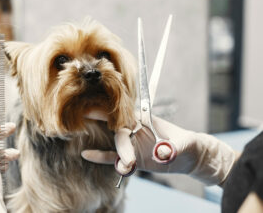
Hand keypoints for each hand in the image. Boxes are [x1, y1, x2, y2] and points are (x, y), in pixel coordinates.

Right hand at [82, 110, 237, 184]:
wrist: (190, 156)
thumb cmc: (189, 143)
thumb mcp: (186, 143)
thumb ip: (173, 148)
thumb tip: (162, 154)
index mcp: (145, 120)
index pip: (124, 114)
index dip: (107, 111)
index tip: (90, 109)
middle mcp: (135, 130)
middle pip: (120, 134)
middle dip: (122, 146)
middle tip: (130, 162)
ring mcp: (132, 144)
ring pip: (117, 147)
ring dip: (119, 158)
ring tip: (128, 168)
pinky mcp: (132, 158)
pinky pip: (113, 157)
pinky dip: (100, 157)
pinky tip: (86, 155)